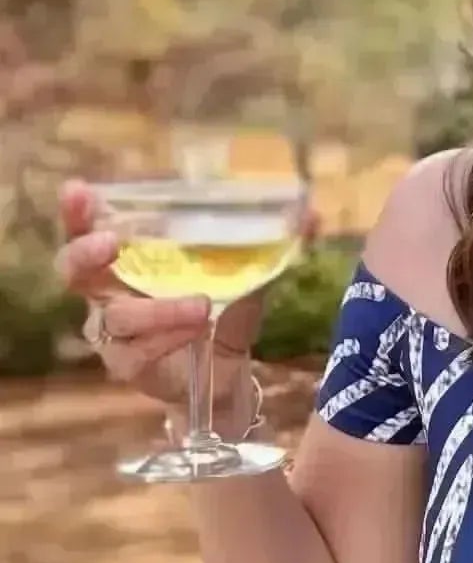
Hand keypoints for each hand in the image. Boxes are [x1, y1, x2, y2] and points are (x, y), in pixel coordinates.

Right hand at [55, 179, 265, 412]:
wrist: (226, 370)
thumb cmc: (224, 309)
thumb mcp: (249, 271)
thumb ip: (273, 241)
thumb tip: (310, 213)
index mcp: (130, 256)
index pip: (88, 226)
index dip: (77, 211)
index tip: (78, 191)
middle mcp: (108, 290)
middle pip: (72, 269)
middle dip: (85, 252)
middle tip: (111, 243)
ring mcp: (113, 331)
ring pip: (114, 316)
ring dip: (158, 308)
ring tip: (202, 306)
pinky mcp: (127, 365)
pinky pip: (134, 353)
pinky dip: (167, 339)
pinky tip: (197, 332)